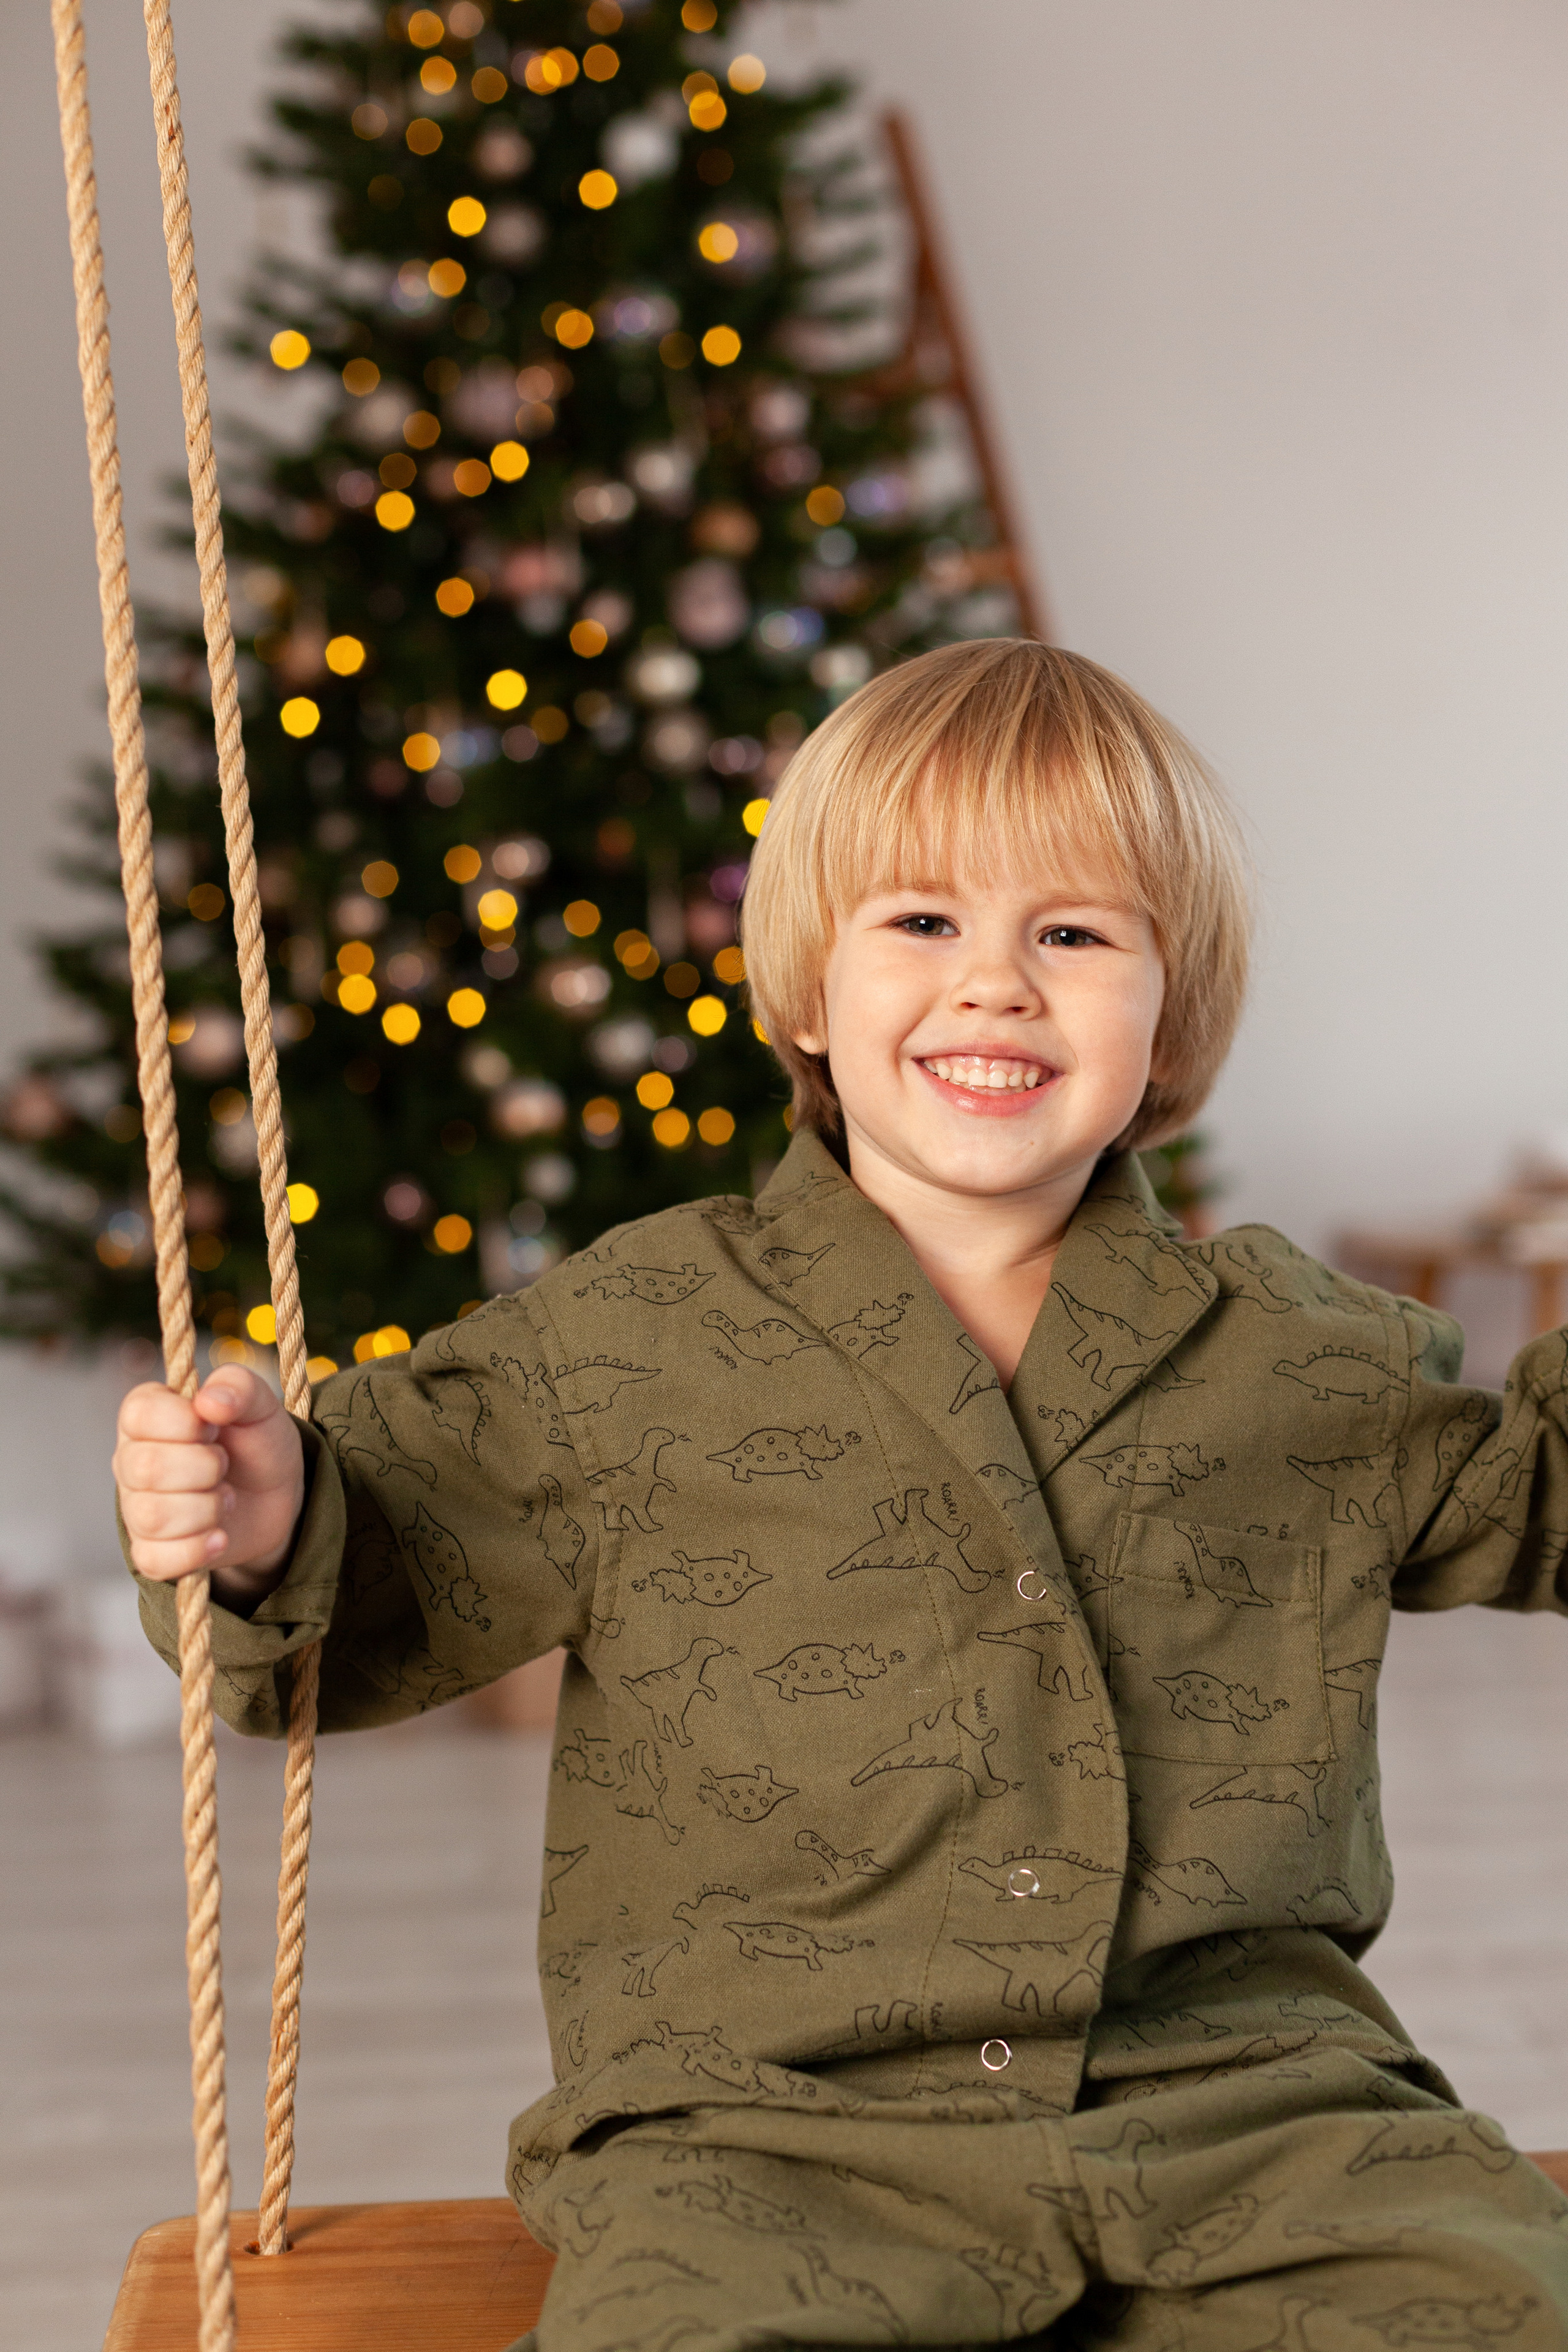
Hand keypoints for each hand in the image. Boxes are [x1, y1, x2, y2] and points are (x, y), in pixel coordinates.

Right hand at [114, 1365, 304, 1607]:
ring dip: (207, 1509)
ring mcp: (136, 1508)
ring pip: (152, 1517)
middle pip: (146, 1469)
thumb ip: (239, 1386)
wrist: (274, 1497)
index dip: (187, 1423)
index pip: (140, 1413)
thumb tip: (208, 1400)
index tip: (215, 1428)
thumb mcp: (261, 1405)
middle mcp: (130, 1459)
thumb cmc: (257, 1442)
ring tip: (225, 1498)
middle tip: (224, 1465)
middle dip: (205, 1468)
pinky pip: (155, 1560)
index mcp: (146, 1414)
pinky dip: (197, 1551)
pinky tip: (219, 1537)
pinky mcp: (151, 1550)